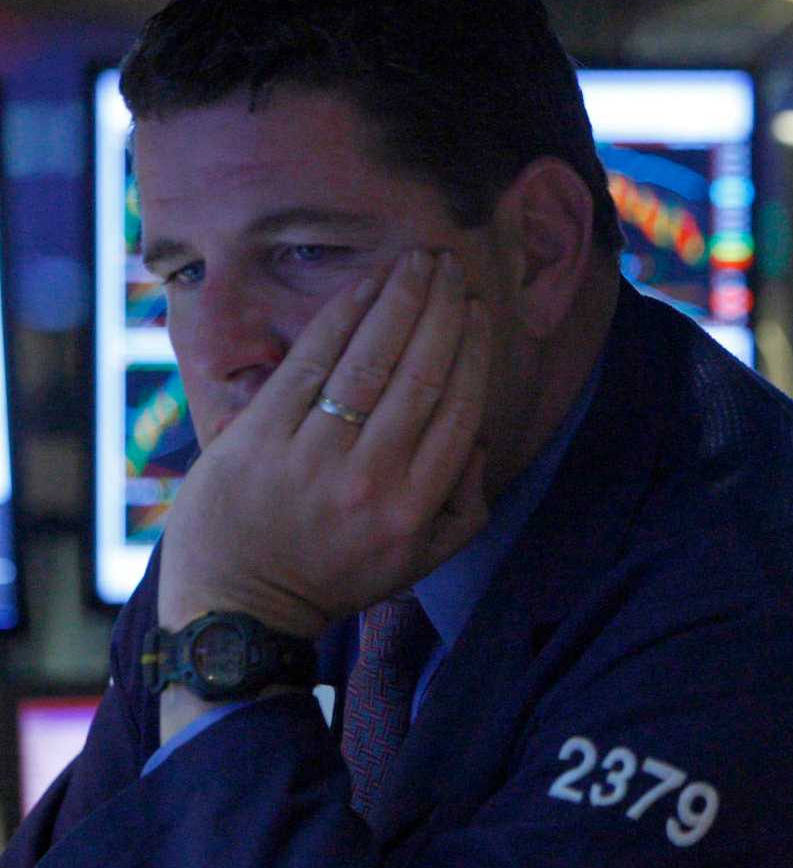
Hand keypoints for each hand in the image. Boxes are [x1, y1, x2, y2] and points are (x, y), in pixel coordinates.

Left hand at [157, 248, 492, 636]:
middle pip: (419, 375)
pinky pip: (310, 362)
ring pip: (370, 361)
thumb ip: (466, 506)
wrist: (239, 605)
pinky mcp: (260, 436)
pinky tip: (366, 285)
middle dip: (441, 311)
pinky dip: (343, 317)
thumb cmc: (336, 576)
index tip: (478, 311)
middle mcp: (370, 478)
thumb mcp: (420, 561)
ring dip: (399, 301)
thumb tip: (475, 438)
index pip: (457, 410)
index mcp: (414, 506)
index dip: (471, 351)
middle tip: (451, 267)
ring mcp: (312, 455)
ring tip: (418, 262)